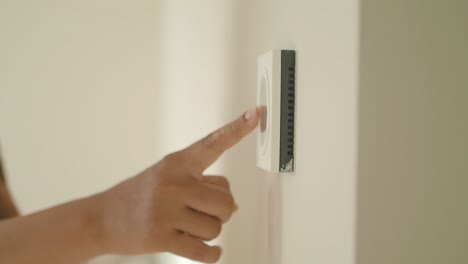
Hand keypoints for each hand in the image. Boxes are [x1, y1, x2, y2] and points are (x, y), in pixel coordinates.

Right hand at [97, 107, 258, 262]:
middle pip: (226, 201)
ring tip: (190, 226)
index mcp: (177, 163)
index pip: (213, 143)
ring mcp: (167, 210)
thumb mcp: (168, 177)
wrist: (102, 218)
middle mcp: (174, 183)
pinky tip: (210, 251)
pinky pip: (204, 251)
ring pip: (216, 227)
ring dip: (210, 232)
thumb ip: (203, 184)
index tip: (256, 113)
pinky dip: (212, 254)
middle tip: (207, 212)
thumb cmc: (141, 195)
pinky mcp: (162, 237)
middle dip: (222, 212)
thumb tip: (234, 204)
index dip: (236, 129)